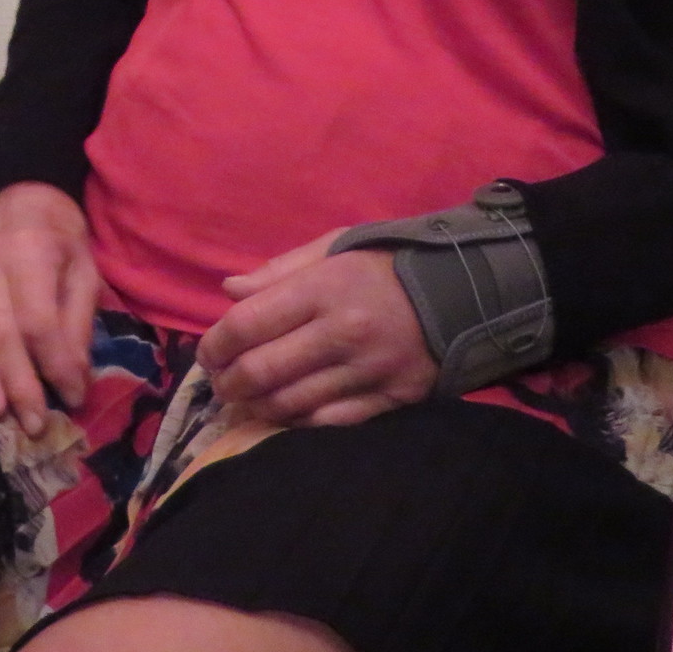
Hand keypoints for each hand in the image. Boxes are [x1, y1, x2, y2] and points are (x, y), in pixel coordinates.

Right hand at [0, 183, 102, 435]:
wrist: (23, 197)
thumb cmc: (59, 240)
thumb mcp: (84, 273)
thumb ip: (77, 324)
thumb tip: (73, 381)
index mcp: (31, 252)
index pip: (39, 321)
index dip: (56, 364)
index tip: (73, 397)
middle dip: (17, 382)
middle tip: (34, 424)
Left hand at [198, 228, 435, 427]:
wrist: (465, 293)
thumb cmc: (387, 266)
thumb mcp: (335, 249)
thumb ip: (279, 271)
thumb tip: (229, 290)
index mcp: (324, 288)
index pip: (249, 323)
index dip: (216, 344)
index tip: (206, 353)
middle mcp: (343, 332)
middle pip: (264, 371)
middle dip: (229, 383)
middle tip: (219, 384)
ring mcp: (369, 370)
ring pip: (292, 403)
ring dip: (256, 407)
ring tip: (243, 402)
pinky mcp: (392, 399)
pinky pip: (331, 422)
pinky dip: (299, 422)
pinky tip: (284, 415)